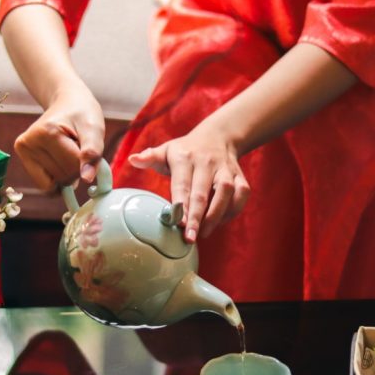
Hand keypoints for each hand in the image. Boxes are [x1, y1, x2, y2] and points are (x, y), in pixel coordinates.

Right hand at [14, 83, 104, 191]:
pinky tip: (59, 162)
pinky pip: (44, 184)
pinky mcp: (22, 155)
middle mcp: (29, 141)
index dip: (87, 162)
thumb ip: (93, 152)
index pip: (74, 167)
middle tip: (76, 147)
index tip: (85, 145)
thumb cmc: (82, 114)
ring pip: (54, 184)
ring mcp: (23, 149)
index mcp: (47, 132)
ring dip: (67, 172)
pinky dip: (56, 179)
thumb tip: (87, 178)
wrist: (67, 101)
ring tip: (67, 150)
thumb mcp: (94, 129)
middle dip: (76, 168)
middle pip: (63, 177)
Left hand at [128, 123, 249, 241]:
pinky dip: (233, 210)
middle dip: (196, 217)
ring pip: (226, 192)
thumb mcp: (166, 150)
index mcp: (185, 158)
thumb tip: (132, 160)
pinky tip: (220, 222)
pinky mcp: (239, 176)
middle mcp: (207, 162)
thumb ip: (150, 157)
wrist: (218, 136)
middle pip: (203, 192)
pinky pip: (241, 194)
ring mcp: (225, 169)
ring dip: (216, 215)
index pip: (182, 183)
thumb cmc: (186, 151)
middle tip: (189, 238)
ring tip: (204, 232)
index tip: (177, 222)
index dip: (181, 204)